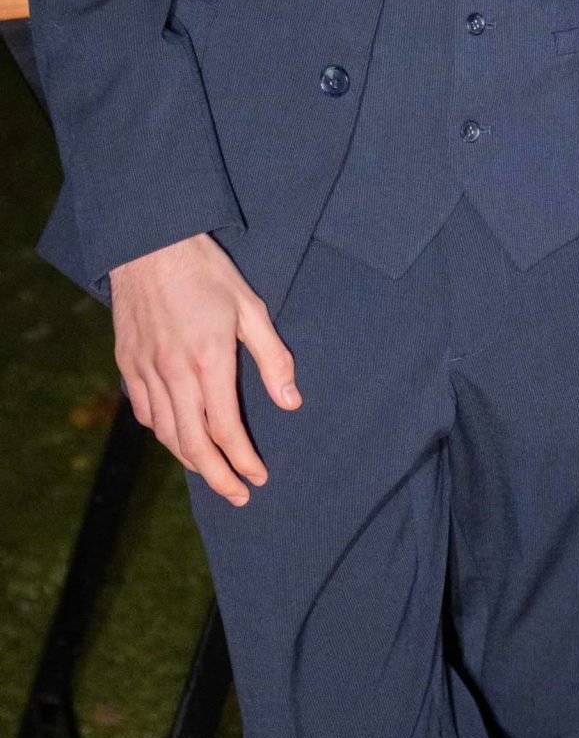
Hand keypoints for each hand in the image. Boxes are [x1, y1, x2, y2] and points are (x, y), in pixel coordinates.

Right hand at [110, 232, 299, 506]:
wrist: (148, 242)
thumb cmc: (206, 271)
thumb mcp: (251, 308)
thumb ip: (273, 359)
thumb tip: (291, 402)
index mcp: (207, 361)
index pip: (225, 430)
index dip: (243, 461)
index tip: (259, 477)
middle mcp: (172, 373)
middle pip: (192, 445)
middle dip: (218, 477)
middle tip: (238, 495)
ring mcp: (144, 370)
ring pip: (165, 434)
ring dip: (190, 460)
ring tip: (214, 472)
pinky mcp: (127, 363)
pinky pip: (145, 412)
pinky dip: (163, 433)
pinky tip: (178, 437)